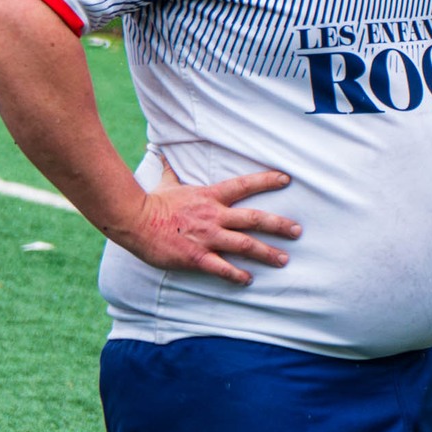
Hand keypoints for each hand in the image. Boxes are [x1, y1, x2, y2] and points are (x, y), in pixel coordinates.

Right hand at [109, 159, 300, 285]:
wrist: (133, 221)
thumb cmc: (151, 202)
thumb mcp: (167, 182)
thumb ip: (172, 170)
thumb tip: (161, 152)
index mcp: (210, 196)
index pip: (245, 185)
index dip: (267, 180)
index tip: (287, 178)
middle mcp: (214, 216)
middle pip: (254, 219)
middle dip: (279, 225)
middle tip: (298, 231)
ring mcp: (207, 237)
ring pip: (244, 245)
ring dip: (267, 252)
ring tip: (284, 259)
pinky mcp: (196, 256)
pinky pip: (221, 268)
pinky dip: (237, 275)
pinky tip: (249, 280)